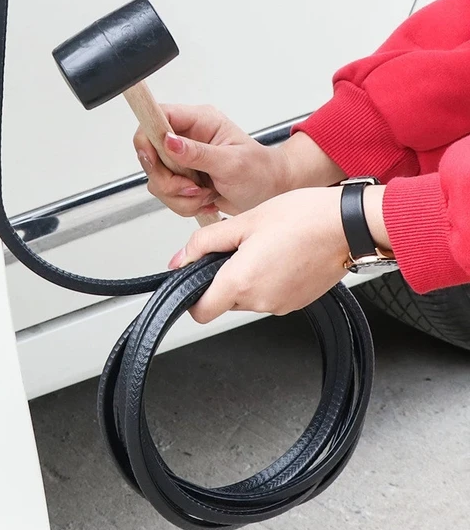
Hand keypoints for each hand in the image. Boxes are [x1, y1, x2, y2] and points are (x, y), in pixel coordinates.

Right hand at [133, 104, 290, 216]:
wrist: (271, 192)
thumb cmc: (261, 172)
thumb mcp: (231, 162)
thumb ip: (198, 153)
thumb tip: (169, 142)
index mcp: (200, 122)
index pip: (157, 117)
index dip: (148, 138)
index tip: (154, 159)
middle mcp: (188, 138)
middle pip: (150, 155)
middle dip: (168, 180)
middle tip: (192, 187)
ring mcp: (183, 161)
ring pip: (157, 180)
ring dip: (179, 196)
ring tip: (205, 194)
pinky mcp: (183, 180)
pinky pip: (167, 195)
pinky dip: (184, 204)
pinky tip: (205, 200)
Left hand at [167, 187, 380, 321]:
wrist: (349, 224)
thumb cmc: (303, 217)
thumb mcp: (244, 221)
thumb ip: (205, 242)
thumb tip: (180, 260)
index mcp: (241, 282)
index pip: (201, 312)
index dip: (192, 297)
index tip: (196, 277)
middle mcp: (260, 301)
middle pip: (224, 301)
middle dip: (223, 277)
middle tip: (239, 246)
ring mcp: (280, 305)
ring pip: (247, 297)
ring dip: (247, 276)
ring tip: (265, 246)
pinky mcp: (296, 303)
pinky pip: (269, 296)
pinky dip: (267, 279)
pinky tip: (281, 254)